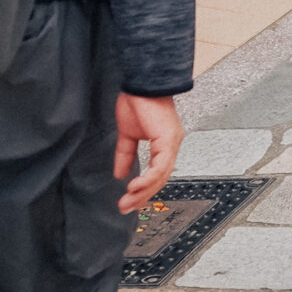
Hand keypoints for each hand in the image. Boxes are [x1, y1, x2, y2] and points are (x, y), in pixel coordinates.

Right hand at [115, 93, 182, 212]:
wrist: (140, 83)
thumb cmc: (137, 102)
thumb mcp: (128, 134)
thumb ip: (125, 154)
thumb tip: (119, 173)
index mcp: (164, 144)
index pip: (157, 173)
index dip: (144, 189)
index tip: (129, 201)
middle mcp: (172, 145)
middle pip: (160, 178)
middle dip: (142, 196)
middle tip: (126, 207)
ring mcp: (172, 142)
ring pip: (162, 175)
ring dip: (144, 191)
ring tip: (128, 201)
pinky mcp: (168, 138)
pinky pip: (161, 164)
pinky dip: (148, 178)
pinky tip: (135, 186)